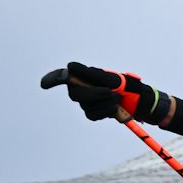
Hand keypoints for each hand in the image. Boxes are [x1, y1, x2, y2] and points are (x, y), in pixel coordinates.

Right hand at [41, 63, 169, 123]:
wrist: (138, 100)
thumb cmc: (124, 85)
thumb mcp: (110, 78)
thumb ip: (90, 74)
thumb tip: (70, 66)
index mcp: (82, 77)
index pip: (62, 77)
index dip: (52, 79)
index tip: (44, 84)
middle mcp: (80, 89)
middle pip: (76, 95)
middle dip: (94, 94)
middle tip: (111, 92)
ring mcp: (85, 102)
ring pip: (86, 107)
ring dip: (104, 104)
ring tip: (117, 98)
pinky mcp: (92, 113)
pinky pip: (93, 115)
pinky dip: (106, 112)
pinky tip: (114, 108)